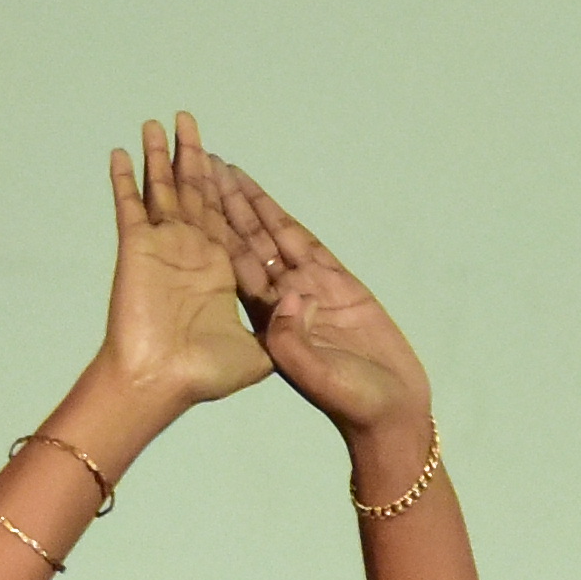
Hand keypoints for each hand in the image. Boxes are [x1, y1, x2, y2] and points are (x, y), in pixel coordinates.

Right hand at [97, 118, 274, 410]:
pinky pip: (132, 208)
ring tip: (159, 122)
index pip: (234, 221)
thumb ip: (288, 327)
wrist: (159, 388)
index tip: (228, 165)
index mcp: (231, 275)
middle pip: (200, 197)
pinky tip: (124, 154)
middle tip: (189, 121)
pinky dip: (126, 181)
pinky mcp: (138, 252)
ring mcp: (166, 252)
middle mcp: (199, 257)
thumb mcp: (266, 356)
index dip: (231, 191)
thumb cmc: (206, 380)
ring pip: (166, 192)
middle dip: (195, 159)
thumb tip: (305, 297)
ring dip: (162, 158)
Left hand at [195, 154, 430, 444]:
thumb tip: (288, 295)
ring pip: (272, 236)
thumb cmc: (353, 404)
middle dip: (222, 204)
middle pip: (245, 240)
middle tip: (197, 165)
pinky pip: (307, 244)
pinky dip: (284, 220)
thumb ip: (292, 338)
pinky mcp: (341, 287)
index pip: (231, 264)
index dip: (210, 228)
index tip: (188, 199)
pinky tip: (266, 199)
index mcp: (267, 320)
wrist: (392, 414)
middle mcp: (282, 300)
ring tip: (224, 169)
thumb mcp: (315, 376)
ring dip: (248, 204)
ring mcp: (311, 290)